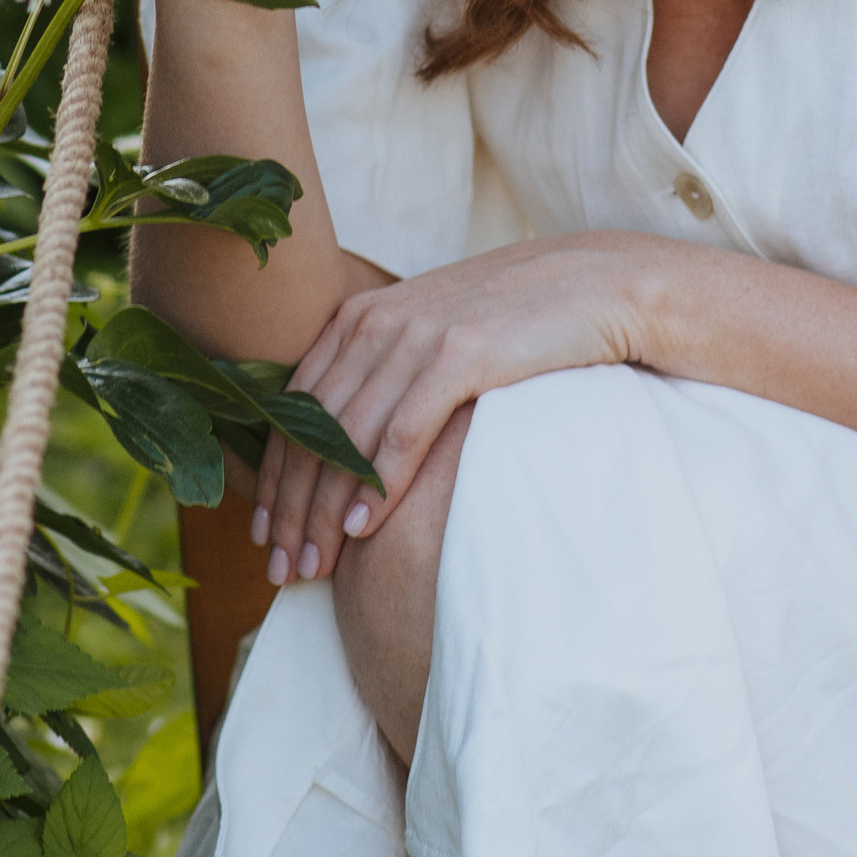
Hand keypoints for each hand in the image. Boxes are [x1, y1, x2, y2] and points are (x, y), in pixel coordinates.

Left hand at [252, 233, 669, 585]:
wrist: (593, 286)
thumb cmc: (515, 324)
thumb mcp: (434, 339)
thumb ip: (386, 375)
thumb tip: (347, 446)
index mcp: (360, 318)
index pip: (293, 410)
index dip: (272, 479)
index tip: (263, 537)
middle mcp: (377, 323)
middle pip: (310, 430)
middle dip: (289, 508)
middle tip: (282, 570)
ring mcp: (417, 336)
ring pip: (347, 437)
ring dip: (322, 509)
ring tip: (312, 565)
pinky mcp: (460, 354)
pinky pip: (404, 428)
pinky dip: (377, 481)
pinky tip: (361, 527)